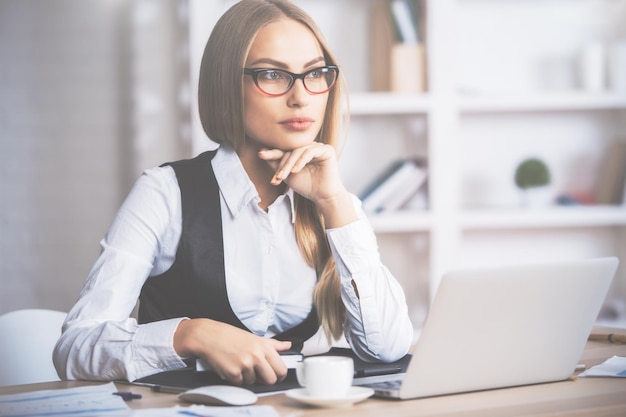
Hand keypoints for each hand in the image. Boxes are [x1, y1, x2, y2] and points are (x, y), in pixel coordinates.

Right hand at [173, 318, 291, 384]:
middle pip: (271, 379)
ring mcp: (245, 365)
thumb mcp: (254, 337)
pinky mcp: (233, 373)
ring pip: (254, 382)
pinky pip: (240, 383)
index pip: (281, 368)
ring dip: (247, 377)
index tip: (275, 375)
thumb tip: (287, 345)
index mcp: (264, 346)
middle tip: (257, 373)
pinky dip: (236, 378)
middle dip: (265, 379)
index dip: (279, 375)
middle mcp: (256, 355)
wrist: (208, 336)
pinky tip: (231, 366)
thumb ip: (273, 344)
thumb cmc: (229, 335)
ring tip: (239, 364)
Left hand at [258, 143, 342, 201]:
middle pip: (290, 150)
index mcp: (300, 151)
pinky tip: (295, 171)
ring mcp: (318, 147)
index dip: (273, 153)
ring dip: (289, 164)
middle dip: (282, 164)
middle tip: (276, 177)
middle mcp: (309, 147)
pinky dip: (301, 161)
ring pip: (298, 151)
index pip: (285, 150)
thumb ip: (276, 164)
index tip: (261, 155)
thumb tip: (262, 152)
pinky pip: (310, 152)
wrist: (322, 197)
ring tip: (284, 176)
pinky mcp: (327, 150)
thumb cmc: (307, 186)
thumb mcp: (287, 175)